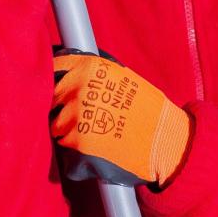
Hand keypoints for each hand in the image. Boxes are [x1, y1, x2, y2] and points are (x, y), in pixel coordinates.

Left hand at [51, 49, 191, 187]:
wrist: (165, 139)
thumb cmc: (145, 107)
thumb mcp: (120, 75)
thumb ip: (92, 71)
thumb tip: (66, 64)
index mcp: (87, 68)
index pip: (54, 68)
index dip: (54, 79)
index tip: (56, 86)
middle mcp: (78, 89)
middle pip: (52, 99)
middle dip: (62, 107)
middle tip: (82, 116)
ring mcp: (76, 116)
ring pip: (56, 126)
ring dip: (68, 131)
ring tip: (92, 134)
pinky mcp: (79, 143)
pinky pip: (65, 148)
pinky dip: (75, 152)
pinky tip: (94, 149)